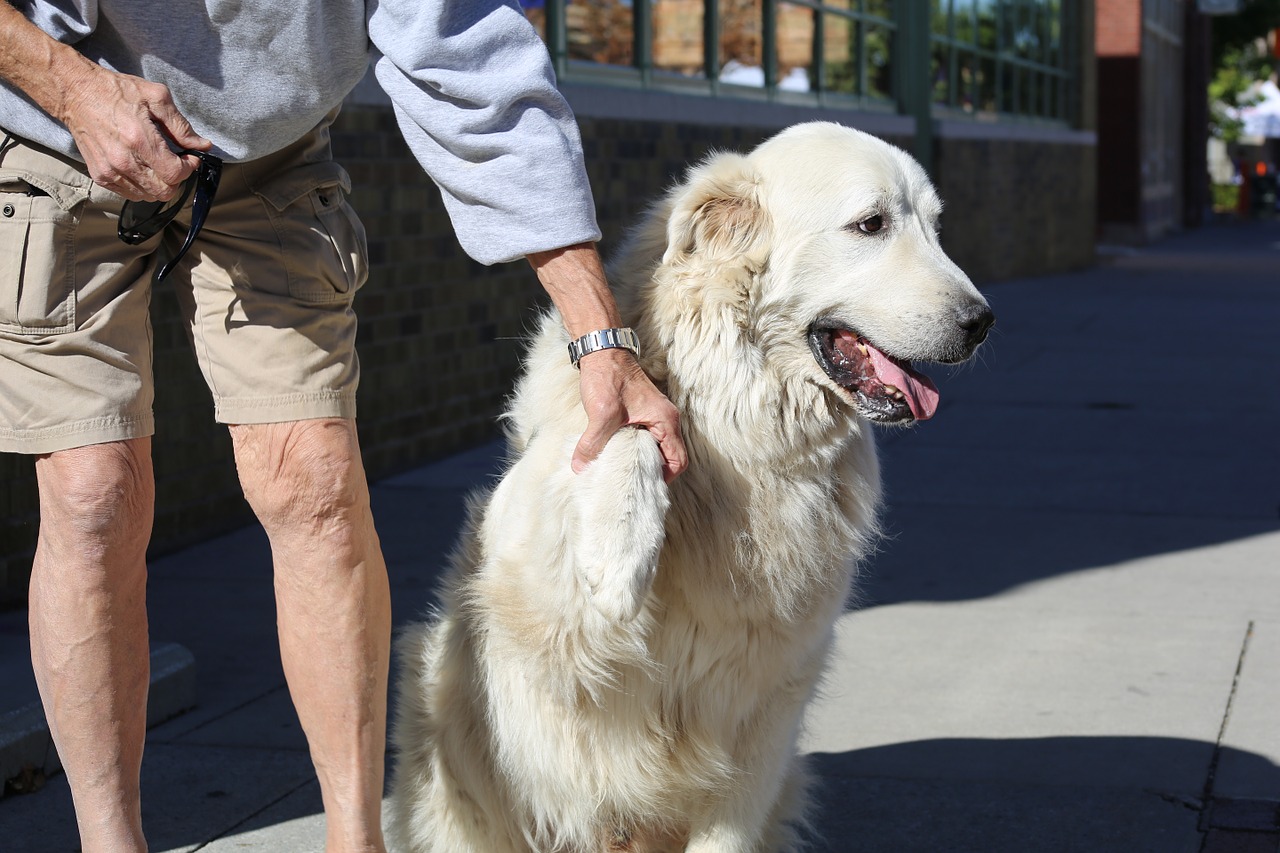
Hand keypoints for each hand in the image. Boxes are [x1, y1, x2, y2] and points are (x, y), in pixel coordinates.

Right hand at [59, 64, 209, 200]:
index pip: (175, 174)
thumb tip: (203, 145)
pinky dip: (142, 185)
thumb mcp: (156, 97)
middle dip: (177, 178)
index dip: (189, 168)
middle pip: (164, 191)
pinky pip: (130, 194)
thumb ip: (181, 126)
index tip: (189, 156)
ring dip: (160, 183)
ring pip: (149, 196)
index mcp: (139, 139)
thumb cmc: (117, 91)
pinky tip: (141, 166)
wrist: (76, 92)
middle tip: (175, 161)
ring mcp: (109, 171)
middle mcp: (123, 160)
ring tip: (157, 162)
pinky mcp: (100, 176)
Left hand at [527, 242, 688, 481]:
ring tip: (622, 473)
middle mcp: (665, 419)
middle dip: (651, 472)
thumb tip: (581, 468)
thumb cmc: (608, 377)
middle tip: (631, 484)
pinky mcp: (641, 413)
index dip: (664, 477)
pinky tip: (614, 456)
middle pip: (668, 457)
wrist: (602, 350)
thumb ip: (593, 444)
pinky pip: (644, 438)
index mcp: (665, 421)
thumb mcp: (601, 414)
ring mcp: (654, 416)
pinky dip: (633, 449)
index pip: (678, 461)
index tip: (644, 485)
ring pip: (654, 448)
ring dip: (640, 460)